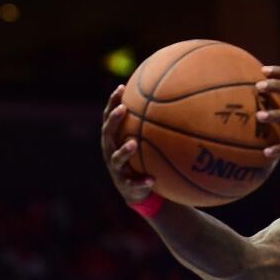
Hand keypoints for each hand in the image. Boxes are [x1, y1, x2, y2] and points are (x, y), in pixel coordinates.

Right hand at [100, 85, 155, 202]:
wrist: (137, 191)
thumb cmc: (142, 160)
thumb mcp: (144, 142)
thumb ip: (151, 126)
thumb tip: (171, 101)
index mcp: (114, 140)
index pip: (109, 118)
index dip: (113, 103)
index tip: (121, 88)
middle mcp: (111, 152)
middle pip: (108, 134)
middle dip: (114, 120)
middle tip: (122, 109)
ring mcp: (117, 169)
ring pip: (116, 159)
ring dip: (124, 151)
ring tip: (133, 144)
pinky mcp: (126, 186)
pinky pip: (134, 183)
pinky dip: (142, 181)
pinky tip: (151, 179)